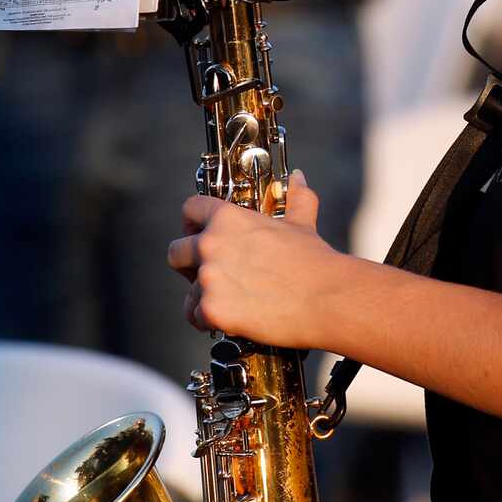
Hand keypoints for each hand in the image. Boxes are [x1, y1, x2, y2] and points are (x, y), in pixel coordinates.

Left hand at [168, 169, 342, 345]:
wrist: (326, 299)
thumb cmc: (315, 261)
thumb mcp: (302, 223)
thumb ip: (296, 198)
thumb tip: (299, 179)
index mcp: (228, 218)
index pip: (190, 210)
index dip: (193, 223)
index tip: (200, 234)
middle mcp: (211, 244)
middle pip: (175, 252)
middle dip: (188, 265)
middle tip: (213, 276)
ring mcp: (208, 278)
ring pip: (188, 291)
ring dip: (204, 298)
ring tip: (234, 303)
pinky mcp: (211, 309)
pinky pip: (196, 317)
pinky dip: (212, 321)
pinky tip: (235, 319)